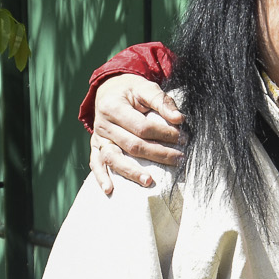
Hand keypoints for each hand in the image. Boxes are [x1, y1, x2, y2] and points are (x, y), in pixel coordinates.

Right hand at [89, 76, 185, 194]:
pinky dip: (101, 177)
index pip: (142, 127)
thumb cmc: (131, 90)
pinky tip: (110, 190)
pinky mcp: (95, 147)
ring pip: (113, 158)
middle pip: (131, 145)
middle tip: (179, 159)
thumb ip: (162, 102)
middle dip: (158, 154)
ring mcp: (97, 138)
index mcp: (113, 107)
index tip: (182, 138)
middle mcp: (102, 124)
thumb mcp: (146, 88)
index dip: (163, 134)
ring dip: (131, 171)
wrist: (110, 90)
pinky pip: (96, 163)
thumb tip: (179, 119)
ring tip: (149, 181)